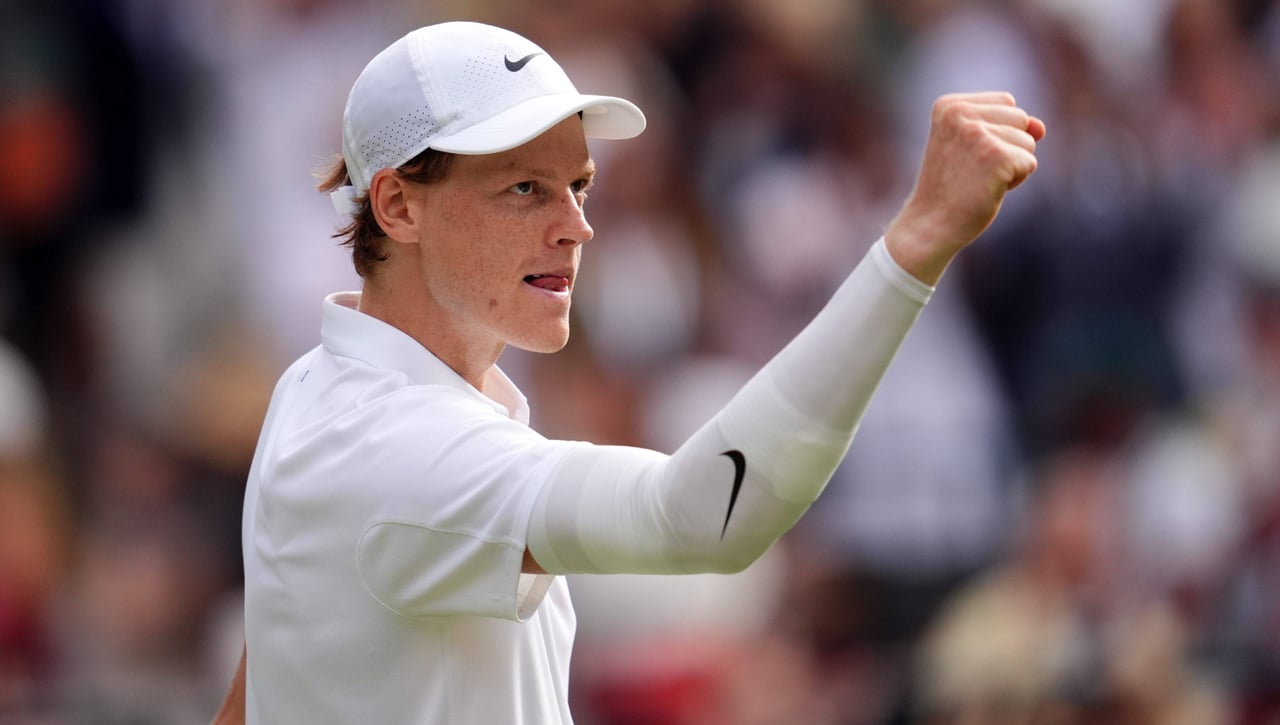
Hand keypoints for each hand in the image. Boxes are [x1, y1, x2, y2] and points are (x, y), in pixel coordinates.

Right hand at [885, 92, 1044, 284]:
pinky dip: (1015, 180)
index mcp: (949, 105)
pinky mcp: (996, 156)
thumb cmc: (951, 187)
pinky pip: (1029, 163)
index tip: (965, 154)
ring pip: (1028, 142)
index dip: (997, 132)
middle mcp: (960, 113)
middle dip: (1008, 146)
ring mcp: (978, 134)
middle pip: (1020, 118)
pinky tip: (987, 189)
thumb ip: (1008, 126)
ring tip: (978, 179)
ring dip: (1011, 165)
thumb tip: (1041, 128)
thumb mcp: (974, 146)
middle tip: (972, 169)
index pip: (1007, 103)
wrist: (930, 224)